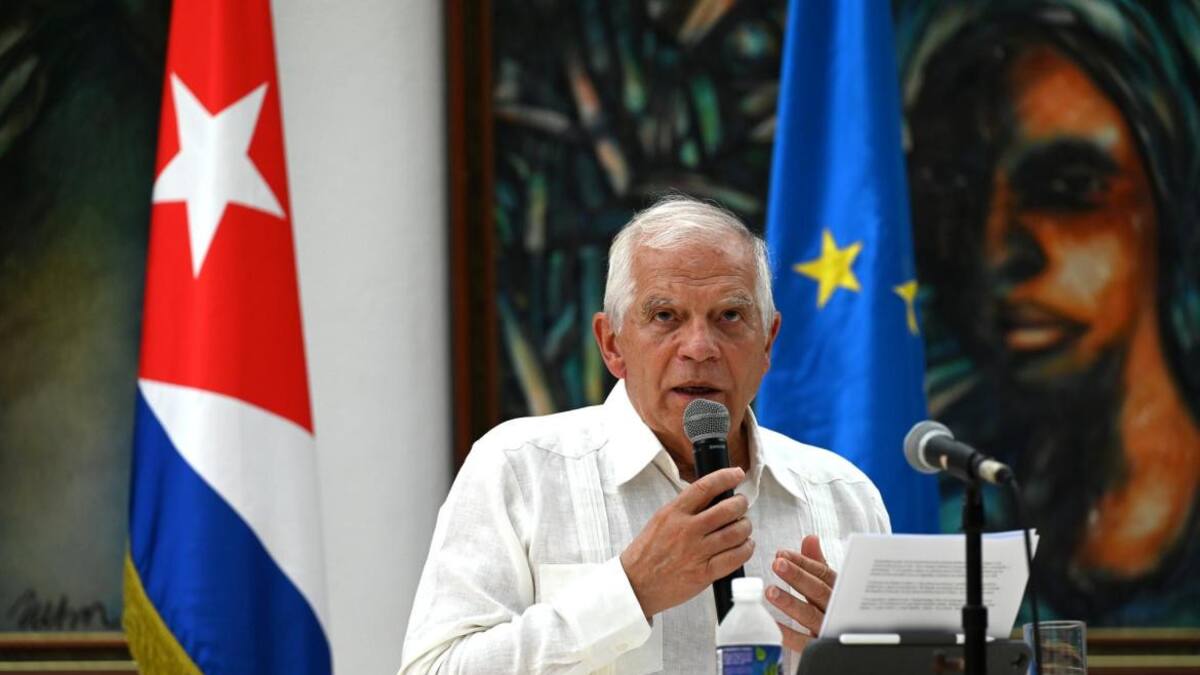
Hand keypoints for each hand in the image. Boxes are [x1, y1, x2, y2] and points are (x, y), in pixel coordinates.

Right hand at [619, 467, 752, 618]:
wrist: (636, 584)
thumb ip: (684, 509)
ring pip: (735, 533)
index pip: (705, 487)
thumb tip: (713, 498)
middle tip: (742, 505)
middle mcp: (686, 530)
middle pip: (727, 509)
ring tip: (743, 526)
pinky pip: (735, 558)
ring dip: (745, 527)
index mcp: (673, 513)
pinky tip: (744, 546)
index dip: (725, 477)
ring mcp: (696, 552)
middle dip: (741, 504)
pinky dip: (745, 549)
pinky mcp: (703, 573)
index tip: (737, 474)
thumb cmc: (647, 553)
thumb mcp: (660, 520)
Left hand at [767, 534, 836, 651]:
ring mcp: (830, 631)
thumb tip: (810, 538)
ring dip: (790, 602)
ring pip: (810, 616)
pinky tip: (772, 622)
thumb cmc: (838, 612)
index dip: (803, 562)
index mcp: (840, 592)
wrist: (856, 647)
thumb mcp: (829, 587)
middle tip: (778, 564)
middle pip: (818, 591)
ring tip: (770, 591)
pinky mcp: (820, 649)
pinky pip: (803, 642)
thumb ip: (818, 564)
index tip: (782, 554)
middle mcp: (837, 611)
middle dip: (797, 576)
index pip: (823, 574)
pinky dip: (787, 632)